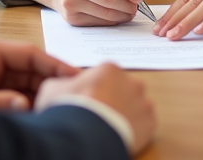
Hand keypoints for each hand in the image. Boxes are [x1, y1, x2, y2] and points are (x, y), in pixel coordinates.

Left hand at [0, 36, 78, 110]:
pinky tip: (40, 114)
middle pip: (28, 67)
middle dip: (50, 81)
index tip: (76, 75)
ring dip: (39, 95)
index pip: (28, 53)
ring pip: (22, 82)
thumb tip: (26, 105)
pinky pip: (11, 94)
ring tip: (61, 107)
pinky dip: (25, 104)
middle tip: (75, 94)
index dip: (54, 64)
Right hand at [37, 62, 155, 155]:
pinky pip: (144, 124)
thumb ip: (62, 83)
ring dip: (126, 113)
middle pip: (123, 89)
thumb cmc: (70, 109)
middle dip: (114, 99)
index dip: (96, 89)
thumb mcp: (52, 89)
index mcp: (109, 69)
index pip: (105, 76)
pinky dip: (134, 129)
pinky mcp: (150, 122)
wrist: (85, 134)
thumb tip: (61, 86)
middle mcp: (131, 82)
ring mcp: (143, 102)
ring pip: (136, 106)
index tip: (89, 100)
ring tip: (110, 126)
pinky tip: (120, 134)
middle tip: (100, 114)